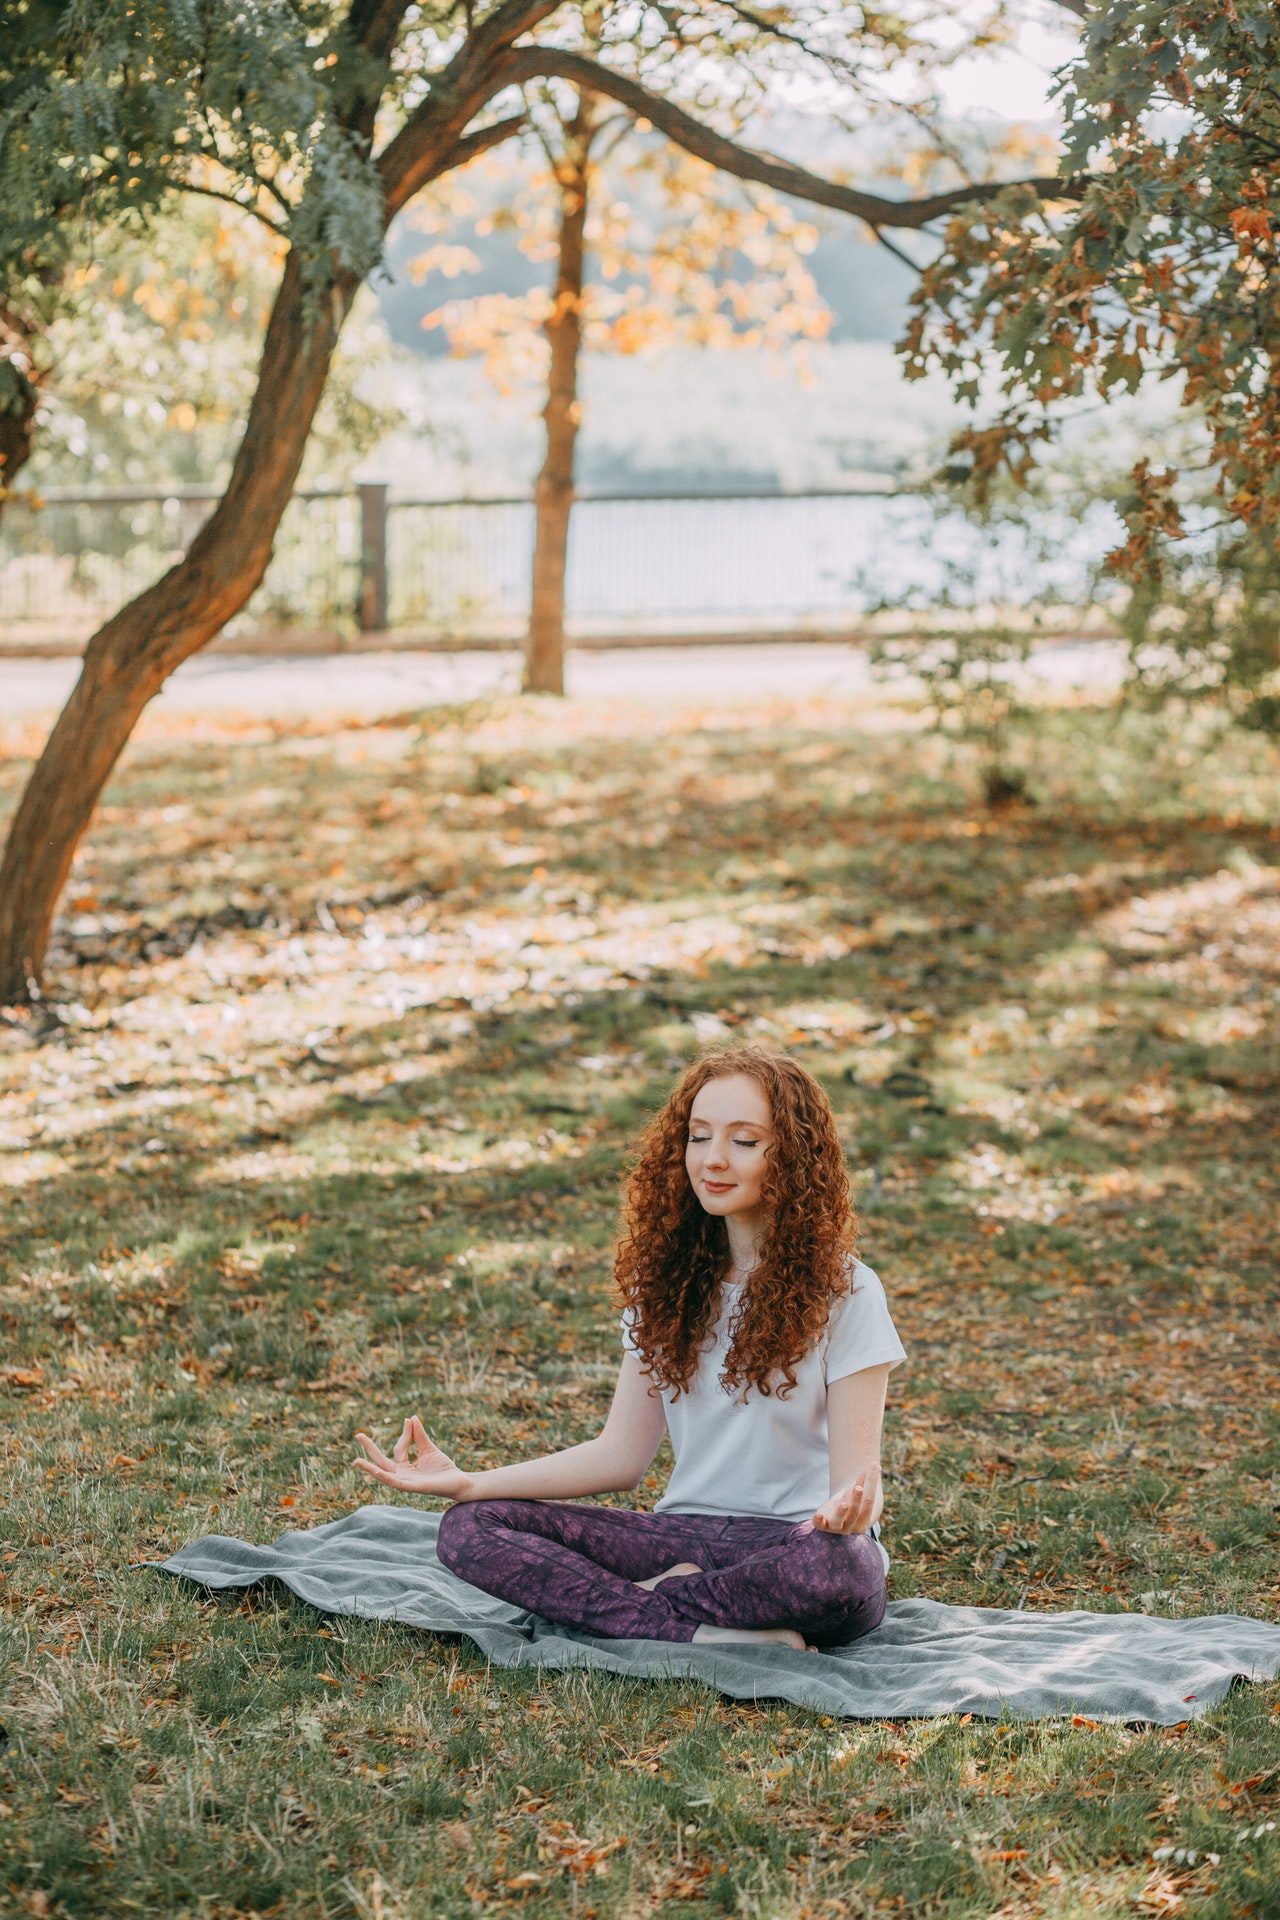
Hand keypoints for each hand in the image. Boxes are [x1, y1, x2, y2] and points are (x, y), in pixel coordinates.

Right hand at [354, 1417, 473, 1498]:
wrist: (460, 1481)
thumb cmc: (444, 1468)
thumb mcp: (429, 1449)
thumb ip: (419, 1435)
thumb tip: (411, 1417)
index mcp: (406, 1468)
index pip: (399, 1448)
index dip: (404, 1433)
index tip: (409, 1421)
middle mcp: (403, 1476)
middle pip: (383, 1462)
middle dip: (370, 1450)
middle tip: (358, 1435)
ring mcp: (408, 1482)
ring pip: (385, 1475)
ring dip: (371, 1468)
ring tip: (357, 1461)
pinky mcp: (415, 1487)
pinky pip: (397, 1483)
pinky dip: (386, 1477)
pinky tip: (376, 1471)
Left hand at [810, 1464, 880, 1535]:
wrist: (841, 1515)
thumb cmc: (855, 1500)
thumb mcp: (861, 1490)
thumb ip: (868, 1479)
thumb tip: (875, 1465)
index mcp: (866, 1518)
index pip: (869, 1501)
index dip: (870, 1485)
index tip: (872, 1469)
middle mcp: (852, 1526)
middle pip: (855, 1512)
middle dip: (856, 1500)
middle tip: (858, 1487)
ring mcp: (837, 1527)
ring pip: (839, 1521)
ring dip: (841, 1512)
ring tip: (844, 1504)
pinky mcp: (823, 1524)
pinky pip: (820, 1525)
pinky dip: (819, 1521)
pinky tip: (819, 1515)